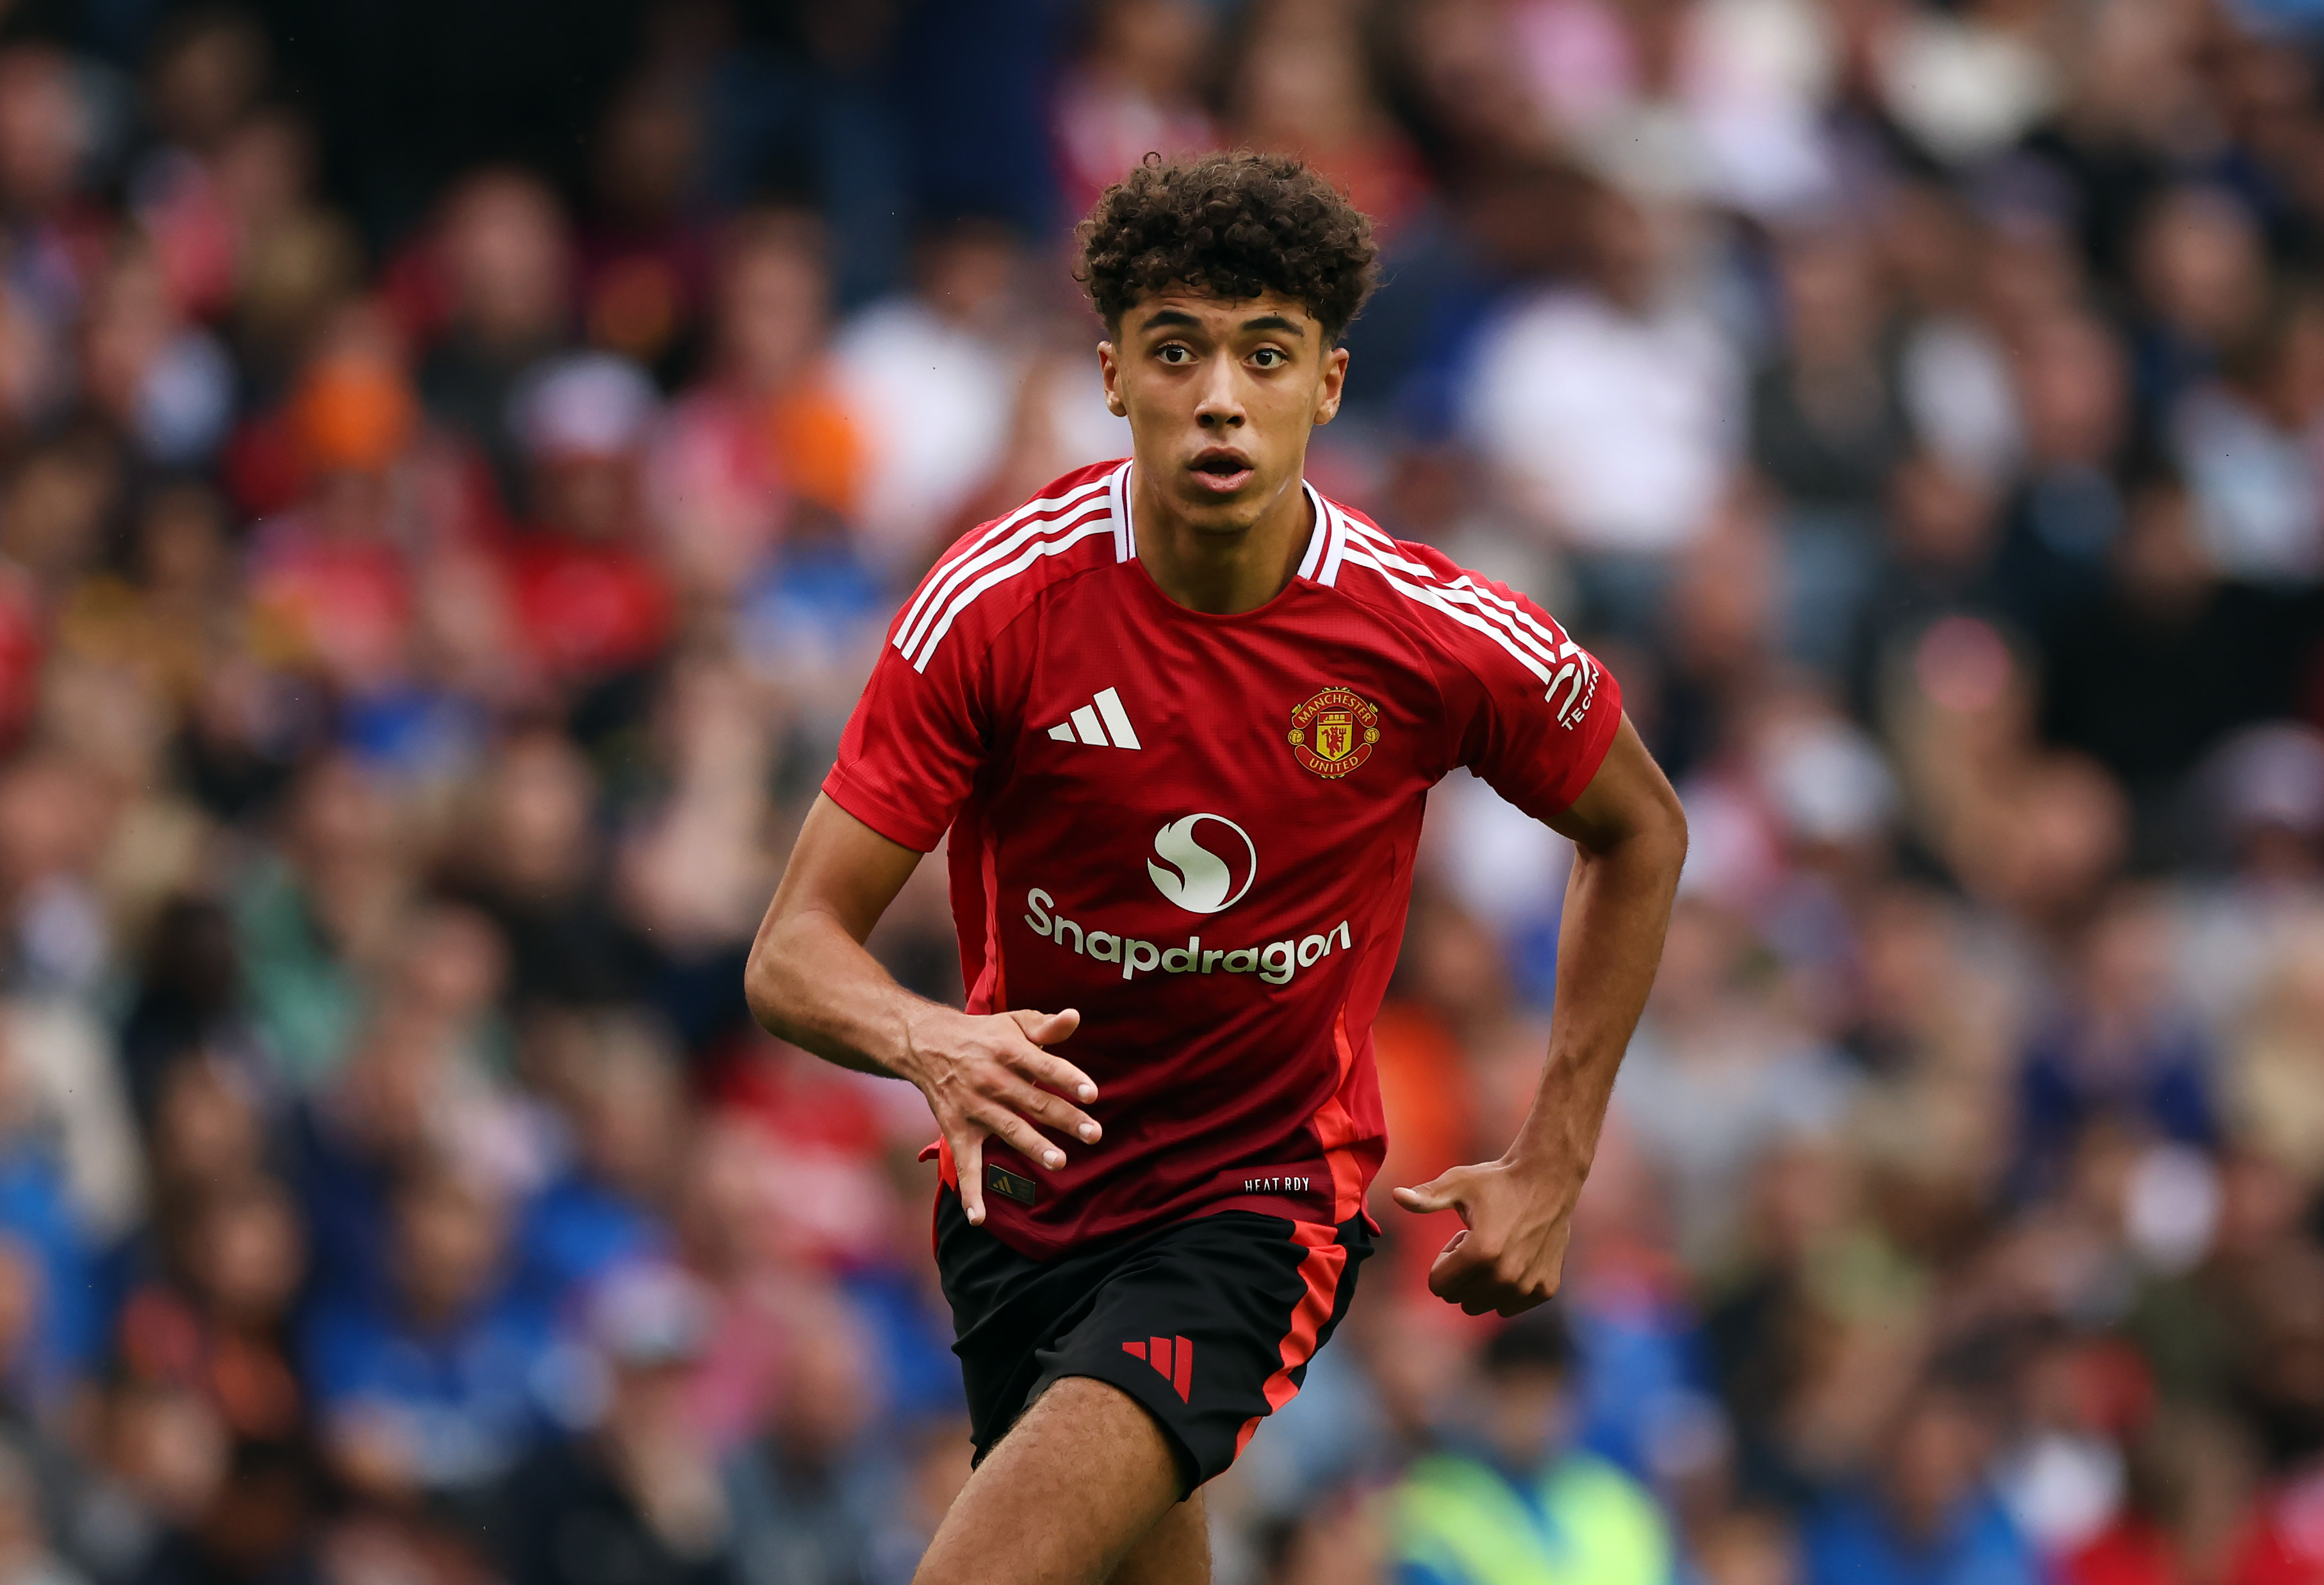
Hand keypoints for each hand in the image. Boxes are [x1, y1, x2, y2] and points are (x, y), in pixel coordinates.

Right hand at [899, 1006, 1095, 1225]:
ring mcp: (974, 1108)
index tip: (1092, 1094)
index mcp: (1010, 1051)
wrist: (928, 1045)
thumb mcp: (1015, 1022)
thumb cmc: (984, 1035)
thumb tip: (1075, 1016)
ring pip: (1008, 1130)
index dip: (1068, 1078)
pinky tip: (979, 1218)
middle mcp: (992, 1080)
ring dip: (1033, 1146)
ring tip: (1059, 1161)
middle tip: (1094, 1134)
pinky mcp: (958, 1131)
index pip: (1044, 1066)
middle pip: (1034, 1101)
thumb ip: (1047, 1026)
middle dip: (1065, 1118)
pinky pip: (964, 1165)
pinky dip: (970, 1192)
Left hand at [1391, 1157, 1579, 1316]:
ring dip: (1482, 1281)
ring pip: (1482, 1305)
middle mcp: (1505, 1276)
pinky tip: (1516, 1256)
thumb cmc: (1497, 1181)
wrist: (1548, 1179)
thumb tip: (1396, 1195)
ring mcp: (1527, 1286)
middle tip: (1479, 1240)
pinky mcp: (1545, 1290)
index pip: (1438, 1287)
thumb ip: (1426, 1197)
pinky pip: (1509, 1307)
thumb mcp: (1458, 1184)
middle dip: (1461, 1272)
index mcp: (1480, 1254)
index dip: (1443, 1261)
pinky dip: (1506, 1288)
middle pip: (1458, 1298)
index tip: (1460, 1237)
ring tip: (1497, 1247)